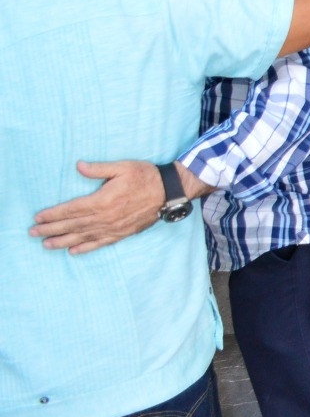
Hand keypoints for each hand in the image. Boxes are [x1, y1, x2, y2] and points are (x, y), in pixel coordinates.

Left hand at [31, 160, 163, 253]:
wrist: (169, 191)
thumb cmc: (145, 176)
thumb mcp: (122, 167)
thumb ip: (98, 169)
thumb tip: (78, 166)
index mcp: (102, 200)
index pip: (71, 209)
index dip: (53, 214)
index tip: (38, 217)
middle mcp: (105, 217)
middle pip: (73, 225)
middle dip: (51, 229)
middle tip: (34, 233)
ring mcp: (114, 228)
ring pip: (83, 237)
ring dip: (63, 241)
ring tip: (46, 245)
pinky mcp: (122, 233)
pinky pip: (100, 243)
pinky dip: (86, 248)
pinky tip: (73, 251)